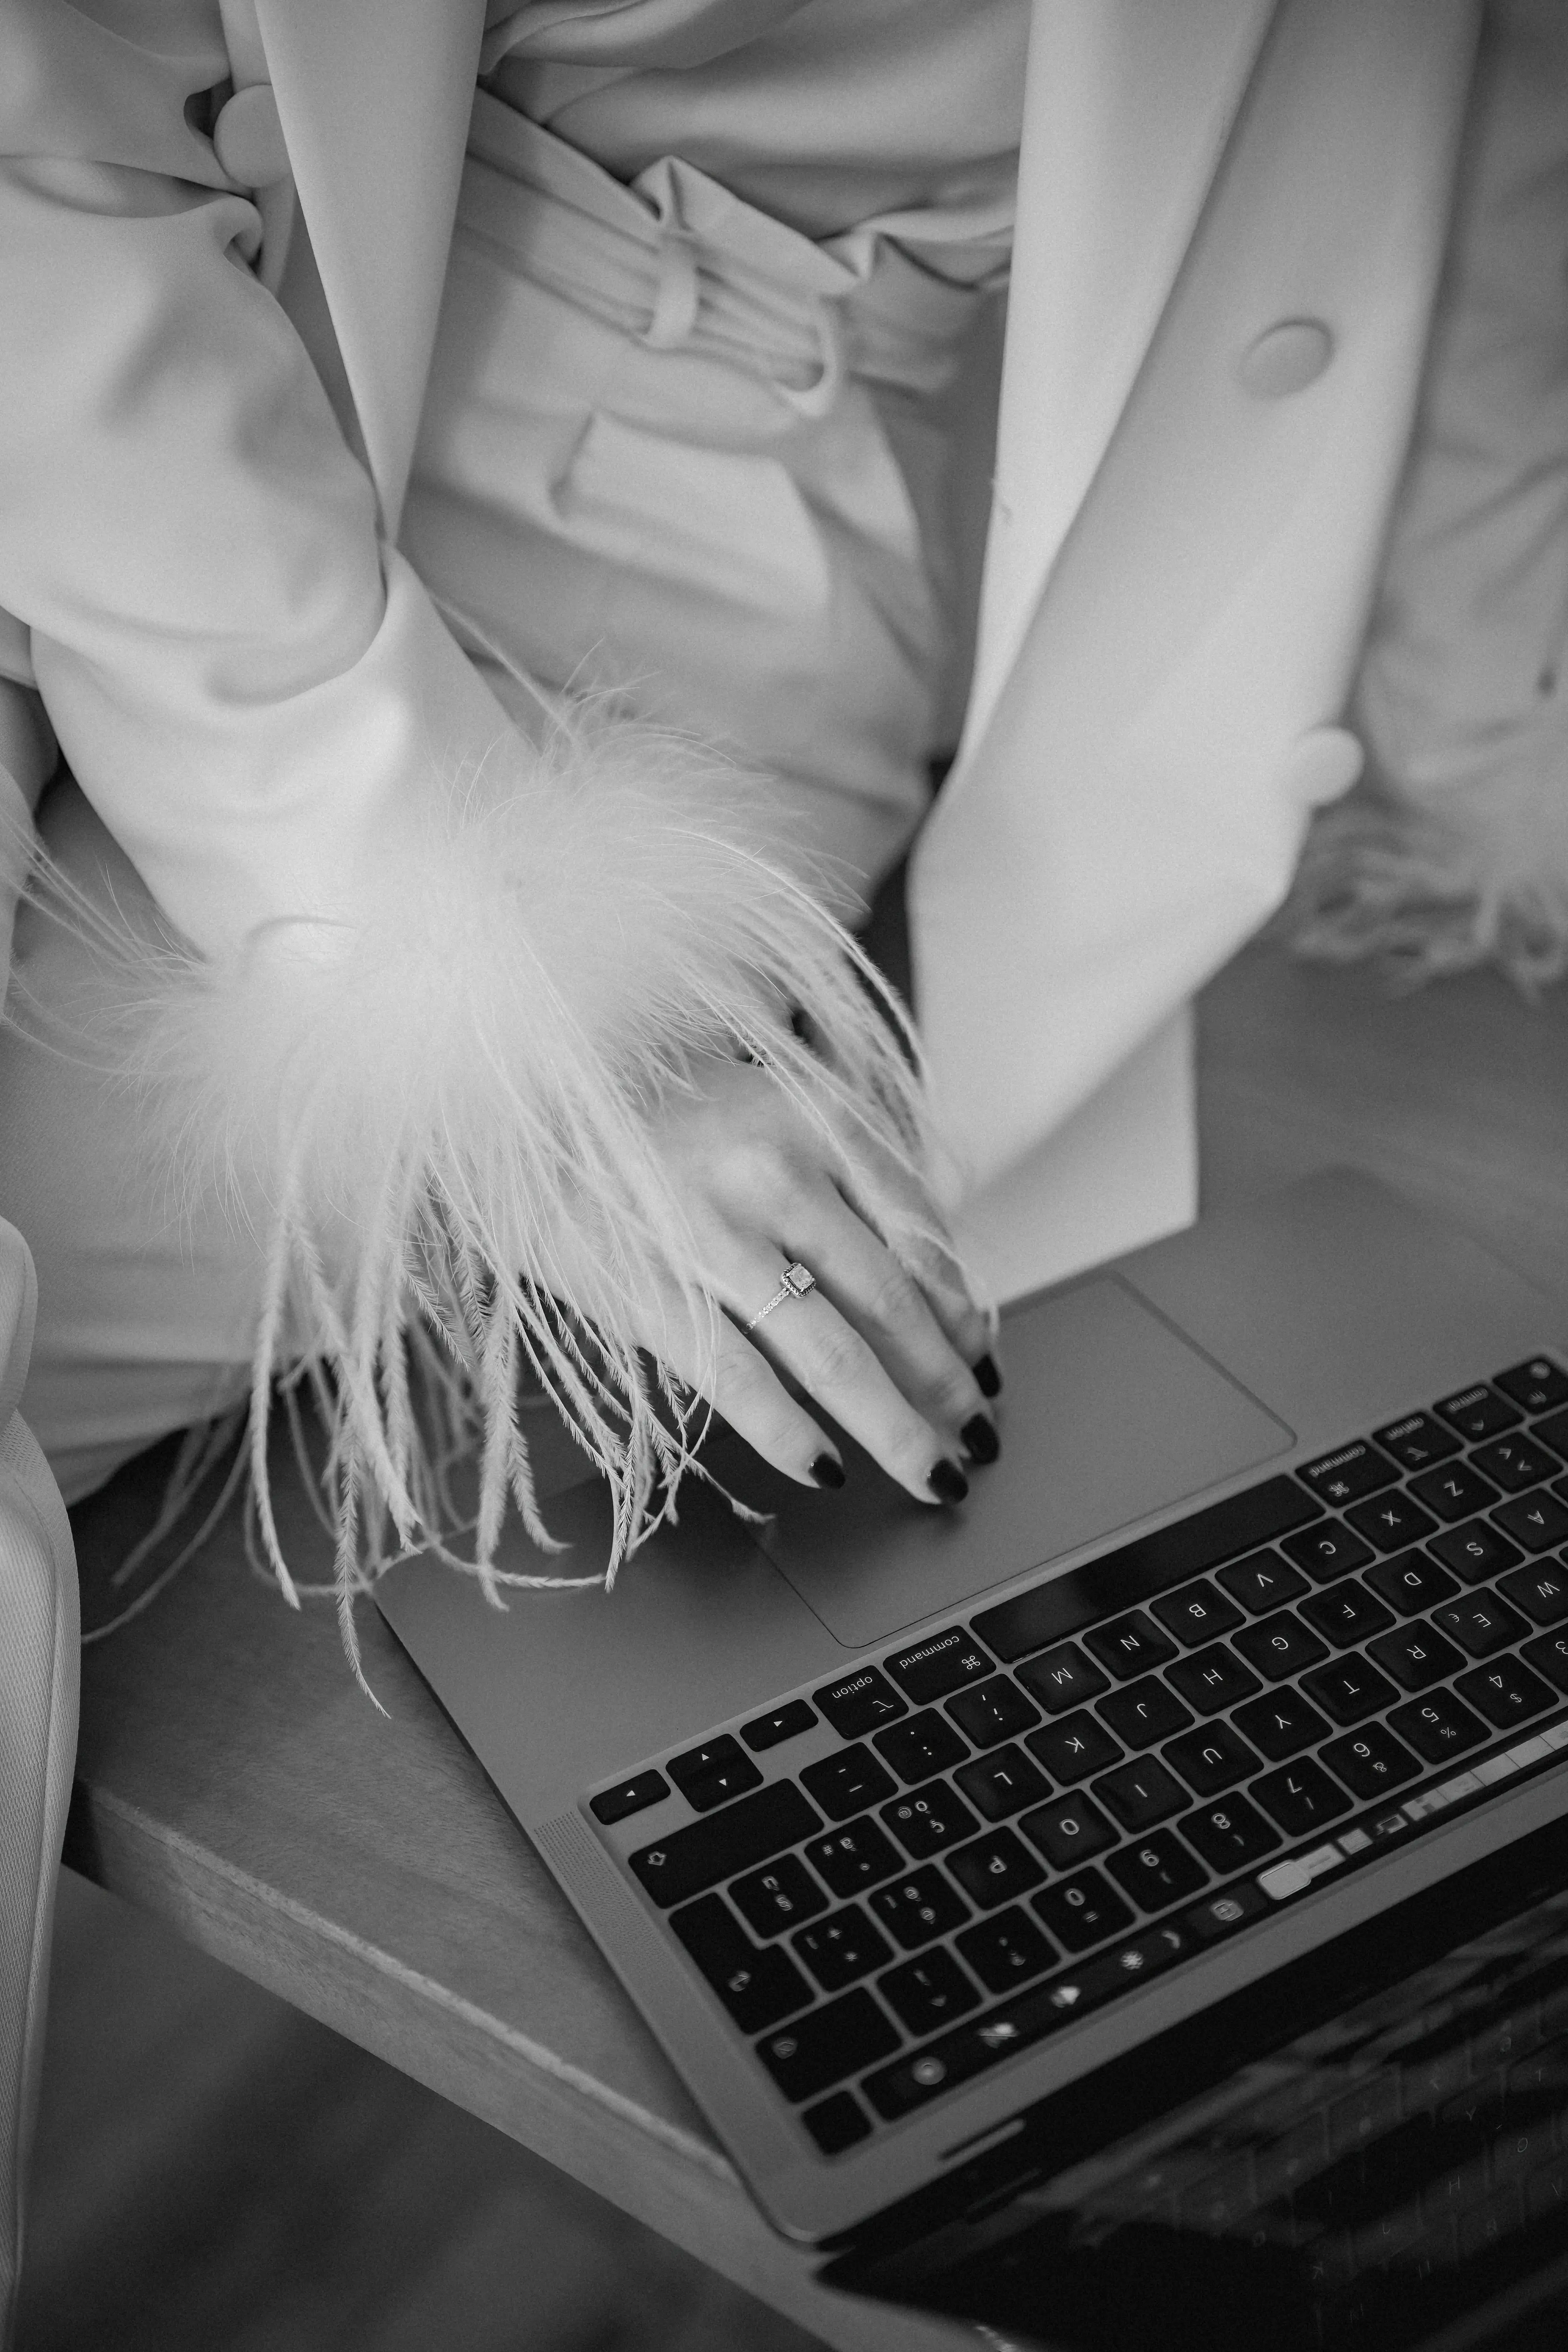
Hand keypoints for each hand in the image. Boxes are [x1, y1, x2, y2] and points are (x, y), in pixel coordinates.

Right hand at [610, 1051, 1000, 1503]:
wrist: (516, 1094)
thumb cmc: (655, 1106)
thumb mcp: (766, 1101)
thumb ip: (846, 1172)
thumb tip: (931, 1281)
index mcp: (815, 1118)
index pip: (922, 1234)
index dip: (963, 1313)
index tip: (982, 1364)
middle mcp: (776, 1171)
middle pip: (893, 1302)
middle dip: (946, 1383)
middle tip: (977, 1436)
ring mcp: (711, 1233)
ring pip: (834, 1353)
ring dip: (896, 1426)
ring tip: (933, 1474)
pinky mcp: (648, 1289)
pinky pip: (739, 1380)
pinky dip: (792, 1434)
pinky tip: (826, 1470)